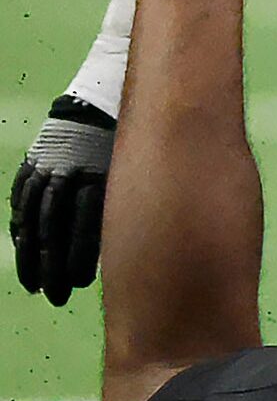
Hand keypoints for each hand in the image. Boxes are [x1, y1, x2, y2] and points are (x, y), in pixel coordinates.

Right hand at [10, 97, 114, 303]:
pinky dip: (21, 228)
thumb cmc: (127, 146)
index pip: (83, 226)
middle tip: (56, 296)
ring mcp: (44, 170)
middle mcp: (66, 175)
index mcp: (95, 176)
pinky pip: (21, 201)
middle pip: (54, 229)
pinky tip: (24, 249)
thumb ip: (124, 205)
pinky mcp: (31, 165)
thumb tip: (125, 251)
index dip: (79, 258)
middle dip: (53, 267)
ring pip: (32, 220)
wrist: (99, 103)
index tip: (79, 284)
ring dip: (31, 256)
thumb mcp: (132, 171)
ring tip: (35, 287)